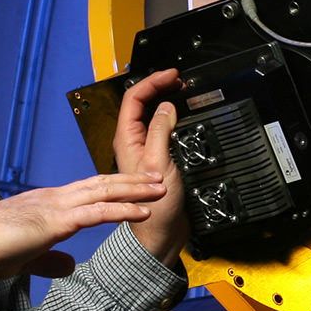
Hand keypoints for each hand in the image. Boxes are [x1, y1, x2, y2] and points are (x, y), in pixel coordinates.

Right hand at [0, 172, 166, 280]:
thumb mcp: (26, 257)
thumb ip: (49, 259)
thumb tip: (69, 266)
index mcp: (47, 205)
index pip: (87, 191)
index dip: (114, 187)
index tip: (135, 185)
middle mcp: (54, 199)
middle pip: (102, 183)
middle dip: (132, 180)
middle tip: (158, 176)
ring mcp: (56, 207)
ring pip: (105, 191)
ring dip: (136, 189)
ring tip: (161, 187)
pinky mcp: (56, 222)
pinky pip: (97, 213)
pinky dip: (123, 210)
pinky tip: (143, 212)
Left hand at [112, 68, 185, 264]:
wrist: (159, 235)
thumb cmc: (153, 207)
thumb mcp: (158, 163)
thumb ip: (161, 131)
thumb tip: (166, 106)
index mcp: (126, 139)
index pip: (134, 99)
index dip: (152, 82)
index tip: (172, 75)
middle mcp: (132, 143)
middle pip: (141, 104)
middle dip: (159, 87)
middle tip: (180, 80)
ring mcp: (144, 151)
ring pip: (152, 117)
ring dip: (166, 101)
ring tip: (182, 93)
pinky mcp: (156, 160)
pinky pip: (162, 131)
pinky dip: (173, 119)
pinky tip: (184, 119)